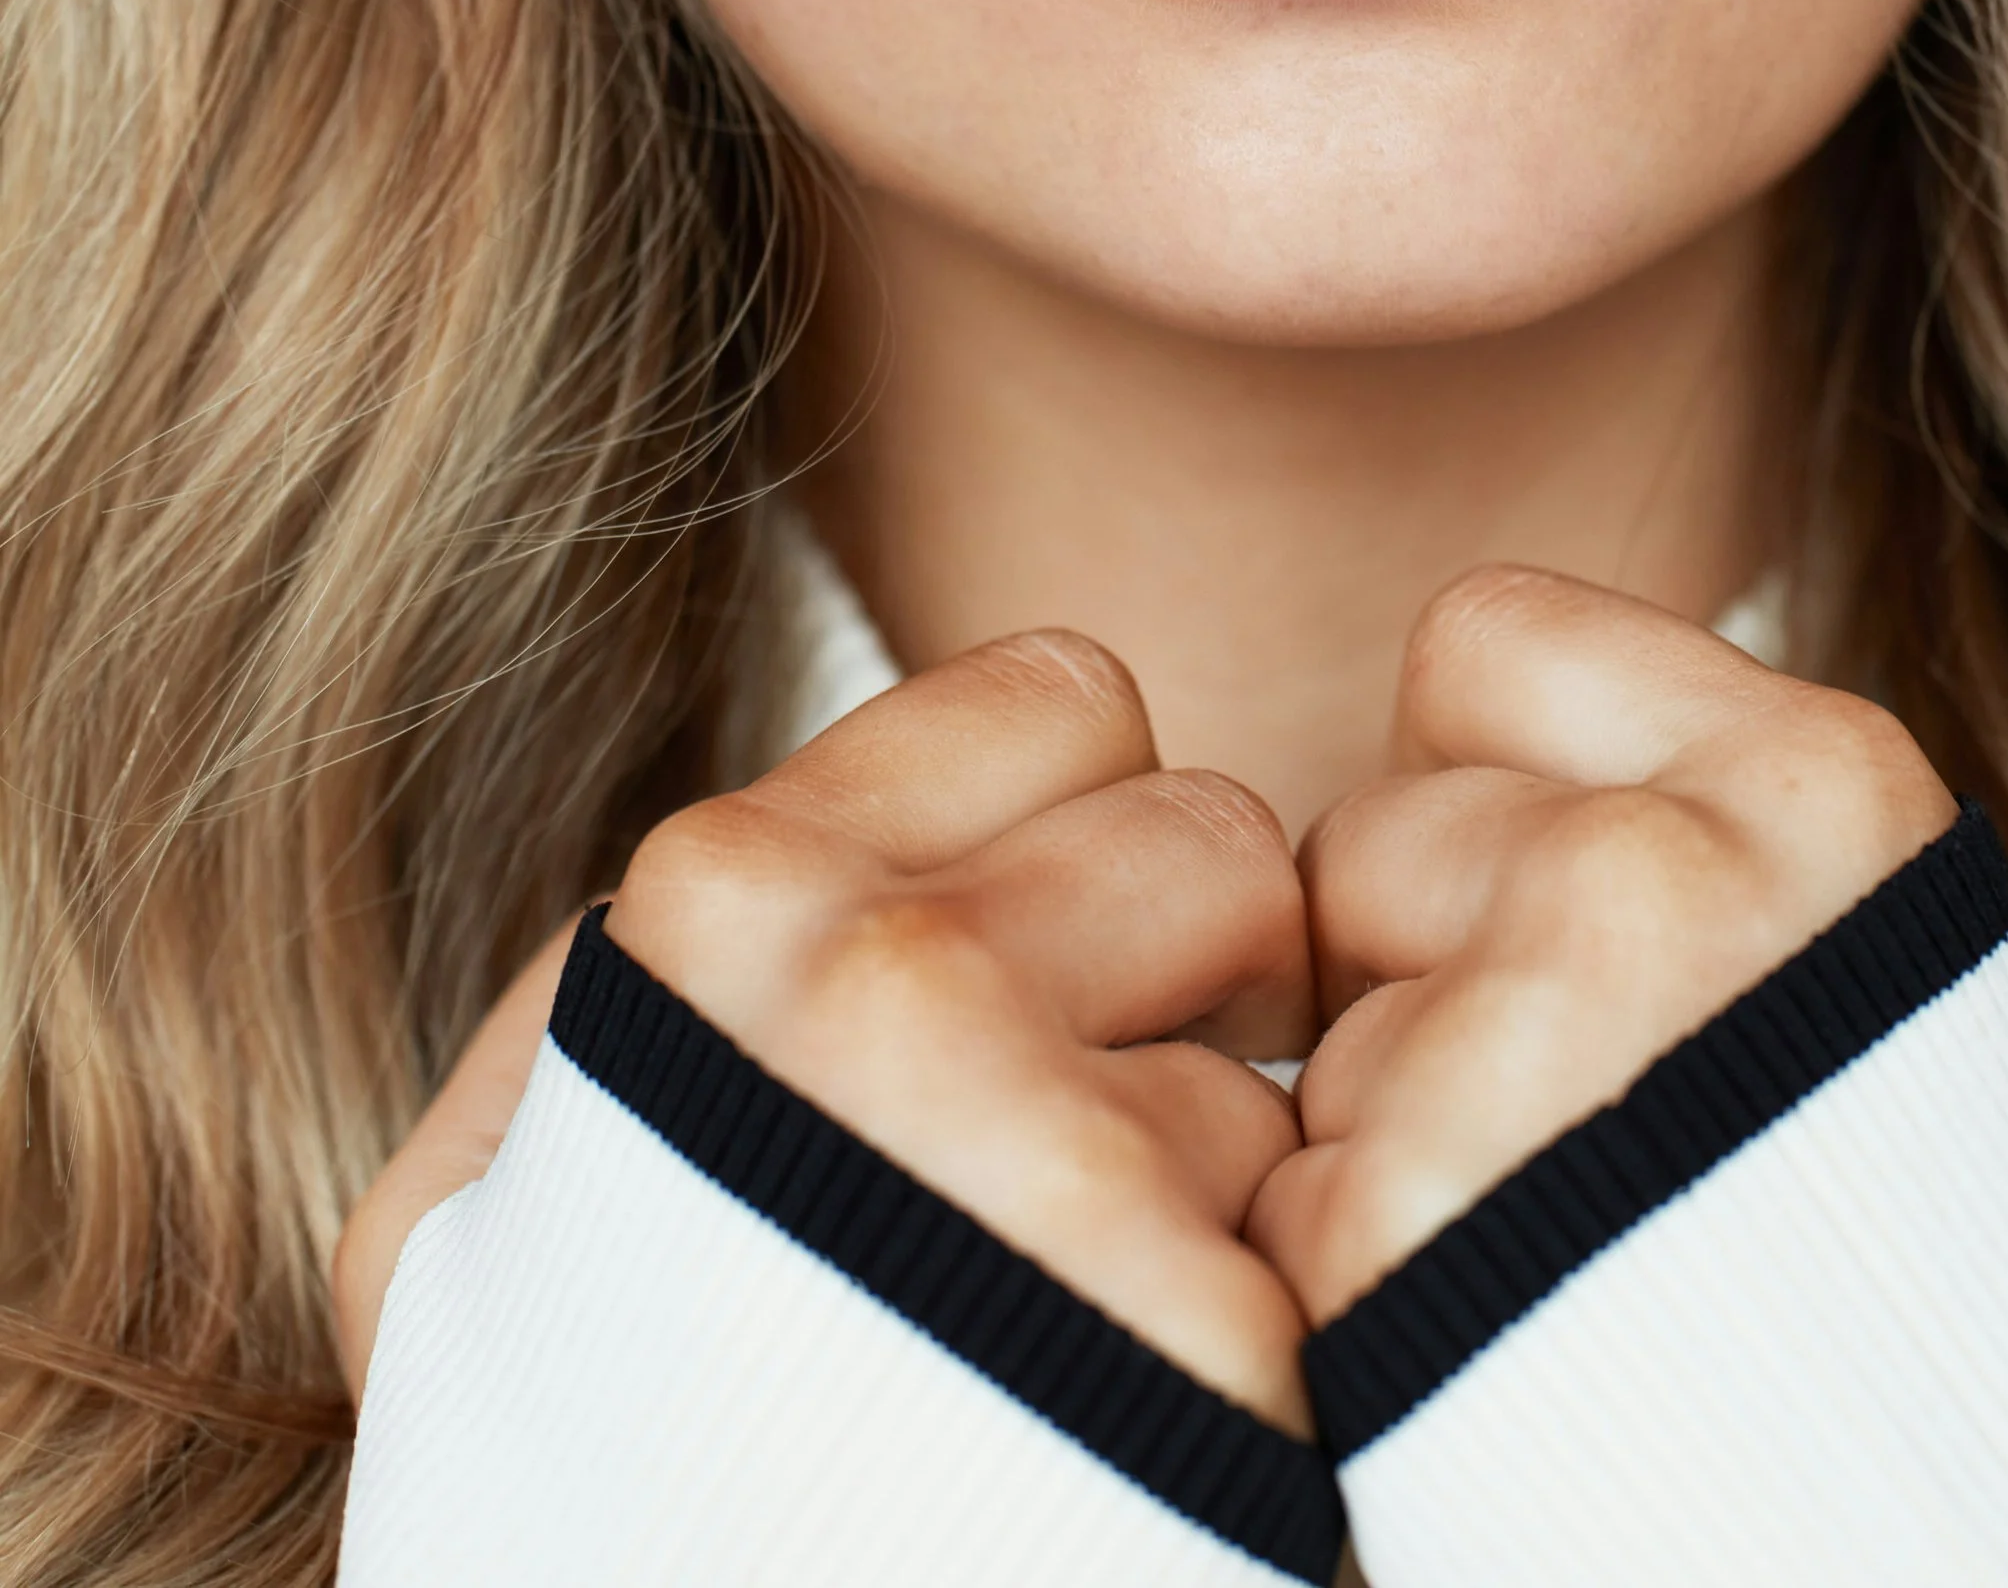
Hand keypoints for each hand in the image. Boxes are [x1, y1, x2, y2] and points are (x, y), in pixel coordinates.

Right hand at [335, 632, 1315, 1427]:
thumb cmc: (598, 1493)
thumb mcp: (483, 1222)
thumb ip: (644, 982)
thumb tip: (833, 828)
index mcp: (717, 910)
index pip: (1069, 697)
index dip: (1076, 843)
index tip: (1027, 978)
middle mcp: (879, 1000)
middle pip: (1223, 844)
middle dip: (1189, 990)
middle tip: (1079, 1180)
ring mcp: (1041, 1176)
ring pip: (1289, 1065)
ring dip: (1231, 1191)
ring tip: (1089, 1349)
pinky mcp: (1206, 1359)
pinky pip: (1342, 1255)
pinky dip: (1285, 1355)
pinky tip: (1163, 1453)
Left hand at [1247, 563, 1953, 1326]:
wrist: (1987, 1568)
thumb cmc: (1912, 1268)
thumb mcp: (1865, 970)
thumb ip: (1687, 824)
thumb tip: (1442, 732)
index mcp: (1812, 784)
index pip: (1478, 642)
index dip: (1479, 784)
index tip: (1566, 906)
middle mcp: (1667, 880)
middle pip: (1365, 846)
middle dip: (1415, 983)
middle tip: (1583, 1142)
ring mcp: (1529, 1052)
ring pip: (1319, 1042)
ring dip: (1385, 1150)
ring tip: (1560, 1269)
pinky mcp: (1404, 1242)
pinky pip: (1285, 1210)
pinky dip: (1350, 1306)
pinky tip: (1495, 1363)